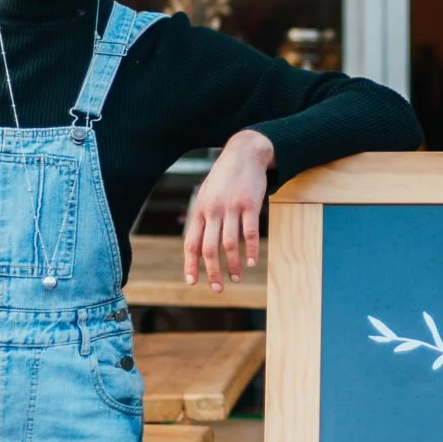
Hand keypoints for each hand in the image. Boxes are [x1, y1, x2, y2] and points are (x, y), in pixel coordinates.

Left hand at [183, 129, 274, 290]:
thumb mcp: (206, 195)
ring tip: (237, 278)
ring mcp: (231, 208)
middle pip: (209, 248)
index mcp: (199, 210)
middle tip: (218, 288)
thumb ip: (202, 217)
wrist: (244, 153)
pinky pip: (249, 232)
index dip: (190, 264)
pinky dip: (250, 250)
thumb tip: (198, 244)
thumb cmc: (224, 178)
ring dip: (232, 265)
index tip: (192, 282)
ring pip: (229, 243)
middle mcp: (212, 211)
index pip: (191, 243)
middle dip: (212, 271)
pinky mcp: (250, 204)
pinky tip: (252, 262)